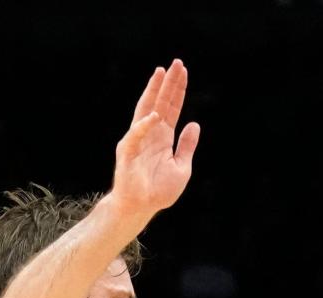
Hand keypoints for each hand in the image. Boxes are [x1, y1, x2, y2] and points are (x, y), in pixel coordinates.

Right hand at [109, 60, 200, 224]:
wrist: (140, 208)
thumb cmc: (158, 191)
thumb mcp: (181, 167)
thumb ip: (187, 146)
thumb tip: (195, 124)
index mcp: (163, 136)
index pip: (172, 108)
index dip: (178, 90)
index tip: (183, 72)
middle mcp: (150, 133)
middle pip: (160, 102)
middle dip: (168, 83)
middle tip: (176, 63)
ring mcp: (137, 140)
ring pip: (145, 110)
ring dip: (153, 92)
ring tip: (161, 73)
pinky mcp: (127, 152)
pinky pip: (135, 136)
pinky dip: (145, 126)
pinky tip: (155, 116)